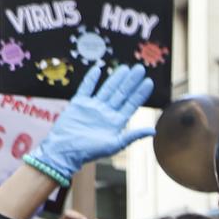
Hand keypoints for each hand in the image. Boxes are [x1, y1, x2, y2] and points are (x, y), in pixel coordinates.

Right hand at [27, 63, 152, 183]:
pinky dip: (91, 79)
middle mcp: (106, 112)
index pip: (131, 104)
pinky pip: (86, 88)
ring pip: (107, 89)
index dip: (140, 93)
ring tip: (125, 67)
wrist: (65, 150)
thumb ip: (133, 135)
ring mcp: (93, 107)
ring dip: (116, 78)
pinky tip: (98, 69)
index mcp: (116, 122)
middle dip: (131, 81)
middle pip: (121, 93)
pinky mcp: (78, 104)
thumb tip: (154, 131)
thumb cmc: (90, 151)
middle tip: (140, 68)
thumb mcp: (115, 144)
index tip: (149, 82)